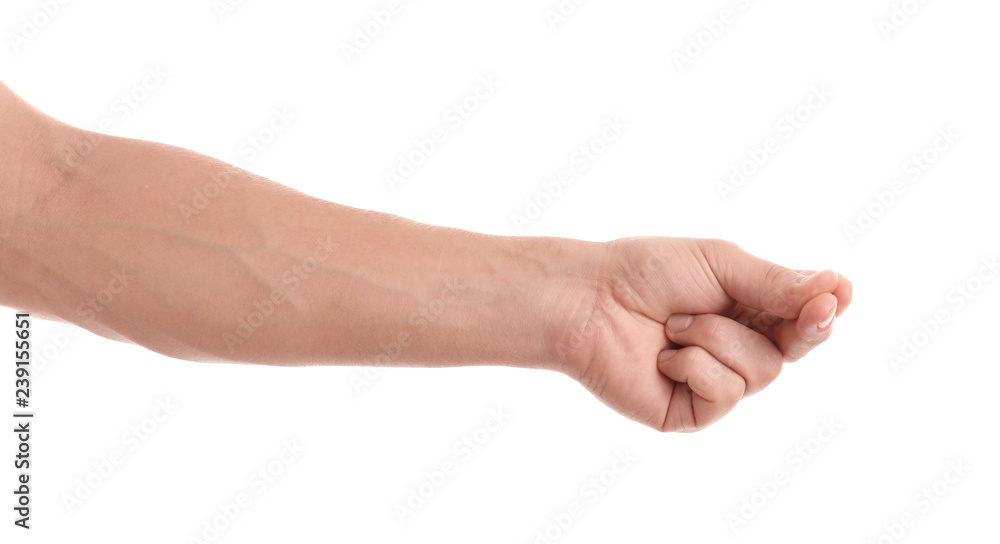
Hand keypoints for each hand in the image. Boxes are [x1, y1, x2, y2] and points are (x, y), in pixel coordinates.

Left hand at [559, 238, 852, 431]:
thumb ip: (776, 284)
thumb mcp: (720, 264)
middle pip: (796, 348)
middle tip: (798, 306)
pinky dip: (695, 367)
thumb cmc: (646, 272)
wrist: (587, 300)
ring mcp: (715, 382)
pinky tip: (665, 356)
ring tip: (673, 324)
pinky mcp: (691, 412)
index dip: (823, 309)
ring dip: (716, 338)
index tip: (839, 295)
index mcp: (748, 309)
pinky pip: (725, 395)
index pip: (803, 317)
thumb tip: (839, 289)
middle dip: (796, 325)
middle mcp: (737, 347)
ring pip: (761, 371)